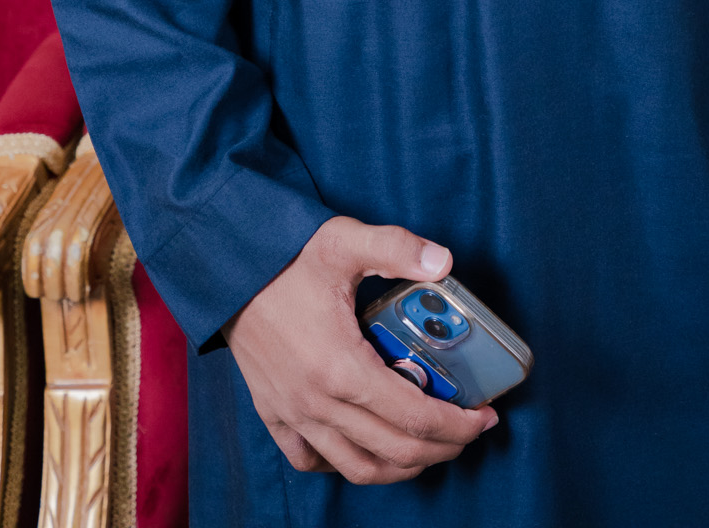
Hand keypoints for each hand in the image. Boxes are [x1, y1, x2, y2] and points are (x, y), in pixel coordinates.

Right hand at [224, 215, 497, 483]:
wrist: (225, 268)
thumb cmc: (286, 256)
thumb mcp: (344, 240)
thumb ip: (397, 248)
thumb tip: (445, 262)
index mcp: (341, 367)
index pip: (413, 417)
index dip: (456, 424)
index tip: (483, 417)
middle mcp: (318, 403)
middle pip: (394, 451)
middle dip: (441, 448)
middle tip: (468, 432)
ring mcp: (293, 414)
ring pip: (357, 467)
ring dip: (401, 466)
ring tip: (429, 447)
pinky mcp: (274, 414)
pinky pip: (312, 461)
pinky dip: (345, 464)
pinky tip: (366, 448)